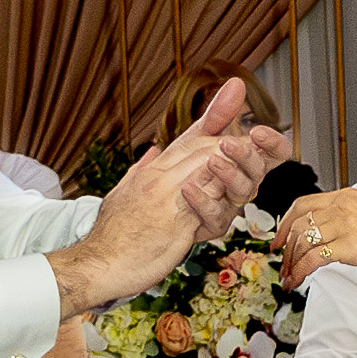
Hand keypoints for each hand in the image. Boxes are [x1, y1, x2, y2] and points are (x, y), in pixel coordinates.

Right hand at [57, 80, 279, 313]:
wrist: (96, 265)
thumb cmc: (111, 237)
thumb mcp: (122, 195)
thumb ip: (141, 171)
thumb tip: (153, 152)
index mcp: (150, 172)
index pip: (188, 138)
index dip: (215, 117)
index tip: (236, 92)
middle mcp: (157, 178)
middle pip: (204, 148)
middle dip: (234, 145)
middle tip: (259, 144)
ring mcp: (165, 197)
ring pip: (209, 167)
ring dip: (235, 165)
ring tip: (255, 161)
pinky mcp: (175, 223)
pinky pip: (207, 203)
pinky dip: (223, 195)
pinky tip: (237, 194)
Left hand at [279, 188, 356, 286]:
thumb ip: (350, 221)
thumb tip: (331, 239)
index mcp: (348, 196)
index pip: (303, 204)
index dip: (285, 223)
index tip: (279, 240)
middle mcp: (344, 206)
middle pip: (298, 224)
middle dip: (285, 248)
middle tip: (282, 265)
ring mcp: (346, 224)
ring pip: (302, 241)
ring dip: (291, 263)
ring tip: (289, 278)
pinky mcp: (351, 246)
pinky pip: (313, 258)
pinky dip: (301, 271)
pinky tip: (299, 281)